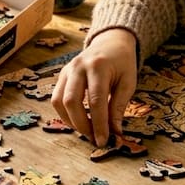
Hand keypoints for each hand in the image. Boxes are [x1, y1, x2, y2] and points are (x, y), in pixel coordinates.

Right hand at [50, 27, 138, 145]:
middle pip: (72, 101)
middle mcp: (78, 66)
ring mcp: (67, 70)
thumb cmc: (122, 63)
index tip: (103, 141)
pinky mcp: (62, 75)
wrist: (110, 42)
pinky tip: (78, 120)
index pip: (96, 101)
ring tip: (86, 131)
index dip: (99, 124)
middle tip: (94, 138)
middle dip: (81, 125)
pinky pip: (56, 98)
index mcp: (99, 66)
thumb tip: (114, 133)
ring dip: (70, 121)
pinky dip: (65, 113)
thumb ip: (119, 107)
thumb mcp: (128, 83)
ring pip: (59, 101)